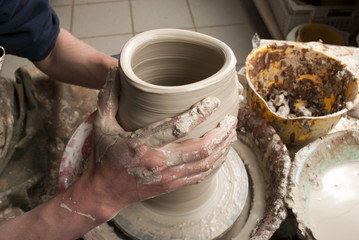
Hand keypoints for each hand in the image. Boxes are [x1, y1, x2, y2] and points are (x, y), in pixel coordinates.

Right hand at [86, 66, 237, 213]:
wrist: (104, 192)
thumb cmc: (104, 157)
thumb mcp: (101, 126)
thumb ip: (108, 98)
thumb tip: (114, 72)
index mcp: (143, 144)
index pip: (178, 127)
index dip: (200, 113)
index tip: (214, 102)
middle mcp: (159, 162)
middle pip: (201, 148)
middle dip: (221, 133)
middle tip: (232, 119)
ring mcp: (168, 176)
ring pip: (205, 163)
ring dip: (223, 148)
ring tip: (232, 133)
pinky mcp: (172, 185)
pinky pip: (201, 176)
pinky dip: (216, 164)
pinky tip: (223, 154)